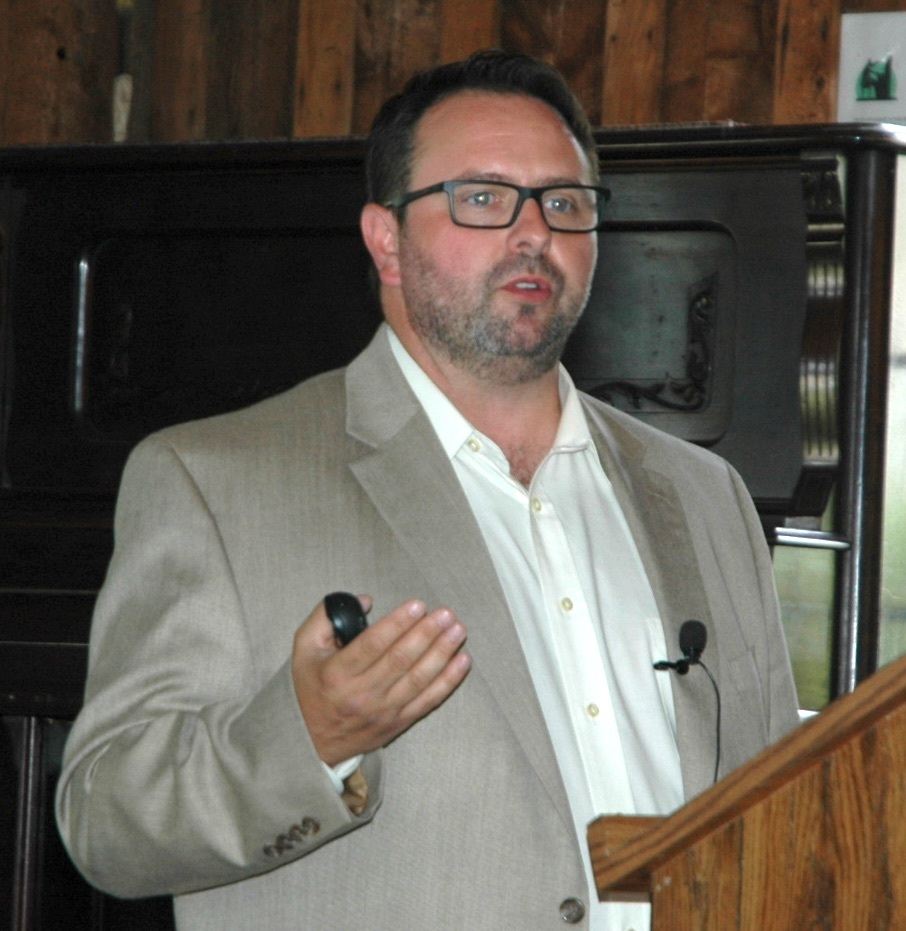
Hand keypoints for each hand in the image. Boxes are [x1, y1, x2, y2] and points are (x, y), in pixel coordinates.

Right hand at [291, 597, 470, 765]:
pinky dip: (449, 681)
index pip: (373, 644)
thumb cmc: (311, 687)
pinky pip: (429, 701)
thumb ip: (325, 617)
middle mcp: (362, 694)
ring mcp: (384, 712)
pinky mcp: (399, 723)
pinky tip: (463, 660)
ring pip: (419, 679)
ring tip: (457, 630)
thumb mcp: (304, 649)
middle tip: (446, 613)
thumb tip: (365, 601)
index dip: (398, 623)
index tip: (417, 605)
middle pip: (401, 660)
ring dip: (442, 653)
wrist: (312, 742)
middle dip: (427, 633)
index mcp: (338, 673)